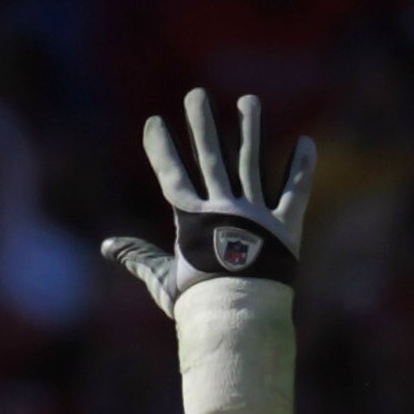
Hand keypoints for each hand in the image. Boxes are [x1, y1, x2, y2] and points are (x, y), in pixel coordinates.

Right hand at [103, 89, 315, 310]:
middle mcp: (223, 209)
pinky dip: (301, 168)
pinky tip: (306, 143)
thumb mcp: (162, 278)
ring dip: (250, 129)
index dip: (161, 148)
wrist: (238, 319)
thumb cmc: (198, 304)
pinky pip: (294, 192)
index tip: (154, 122)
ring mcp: (255, 215)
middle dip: (201, 124)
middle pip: (211, 157)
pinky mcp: (285, 228)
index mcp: (192, 220)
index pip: (172, 175)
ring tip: (249, 100)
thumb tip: (107, 246)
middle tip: (195, 94)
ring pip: (251, 163)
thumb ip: (137, 256)